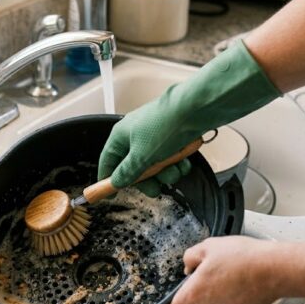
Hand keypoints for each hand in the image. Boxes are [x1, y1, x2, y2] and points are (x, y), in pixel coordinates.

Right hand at [97, 40, 280, 196]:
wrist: (196, 109)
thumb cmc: (165, 126)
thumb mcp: (141, 156)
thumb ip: (127, 172)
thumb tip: (116, 181)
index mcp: (121, 135)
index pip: (108, 161)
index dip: (108, 179)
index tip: (111, 195)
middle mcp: (136, 135)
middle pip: (134, 167)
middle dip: (147, 180)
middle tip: (154, 189)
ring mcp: (155, 136)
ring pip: (155, 165)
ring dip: (166, 173)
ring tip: (174, 171)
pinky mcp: (173, 138)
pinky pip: (170, 158)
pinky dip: (177, 164)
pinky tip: (183, 163)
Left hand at [168, 236, 283, 303]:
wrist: (275, 269)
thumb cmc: (242, 257)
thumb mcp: (208, 246)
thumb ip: (190, 257)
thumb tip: (189, 266)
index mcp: (195, 294)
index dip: (175, 302)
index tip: (182, 293)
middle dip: (202, 290)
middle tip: (214, 271)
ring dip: (218, 294)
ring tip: (231, 274)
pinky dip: (232, 298)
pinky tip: (241, 282)